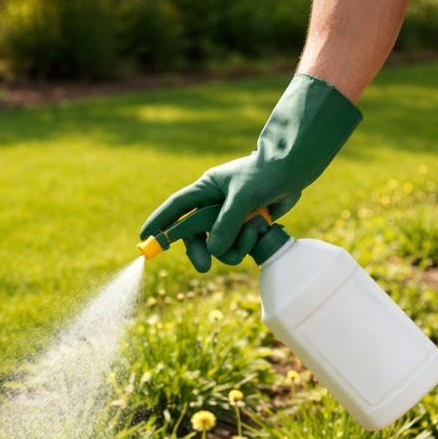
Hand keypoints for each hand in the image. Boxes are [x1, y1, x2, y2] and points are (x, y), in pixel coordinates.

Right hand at [139, 75, 361, 269]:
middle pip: (195, 235)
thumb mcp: (243, 196)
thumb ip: (226, 223)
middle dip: (200, 250)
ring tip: (254, 229)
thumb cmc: (266, 174)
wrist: (293, 171)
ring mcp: (229, 218)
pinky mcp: (244, 228)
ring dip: (235, 244)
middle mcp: (213, 205)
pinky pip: (236, 248)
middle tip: (204, 268)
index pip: (176, 208)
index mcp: (206, 189)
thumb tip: (213, 251)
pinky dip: (248, 243)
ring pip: (218, 246)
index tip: (144, 239)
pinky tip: (262, 228)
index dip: (159, 223)